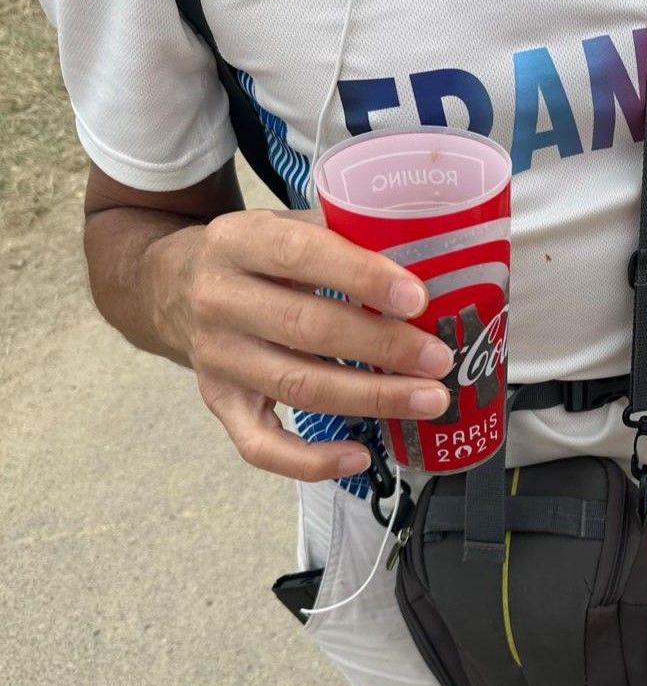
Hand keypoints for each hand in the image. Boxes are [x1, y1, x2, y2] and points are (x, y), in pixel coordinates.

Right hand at [155, 209, 454, 481]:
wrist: (170, 286)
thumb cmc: (257, 257)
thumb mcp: (286, 225)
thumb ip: (345, 234)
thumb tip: (431, 256)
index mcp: (239, 241)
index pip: (302, 255)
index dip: (363, 278)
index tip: (418, 299)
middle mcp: (219, 300)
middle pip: (307, 329)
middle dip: (383, 346)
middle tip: (438, 358)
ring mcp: (216, 357)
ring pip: (297, 386)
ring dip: (370, 397)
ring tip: (429, 399)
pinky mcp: (218, 402)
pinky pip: (260, 445)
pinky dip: (310, 460)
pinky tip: (360, 456)